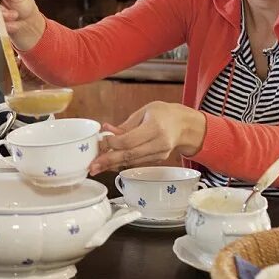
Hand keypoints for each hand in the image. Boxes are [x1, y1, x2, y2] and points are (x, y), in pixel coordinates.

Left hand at [89, 101, 205, 173]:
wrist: (186, 126)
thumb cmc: (165, 114)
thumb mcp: (145, 111)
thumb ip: (126, 124)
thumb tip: (106, 130)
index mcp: (156, 127)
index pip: (130, 140)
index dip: (112, 144)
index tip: (100, 143)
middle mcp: (159, 143)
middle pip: (129, 155)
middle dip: (108, 161)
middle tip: (92, 166)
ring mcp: (159, 154)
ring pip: (132, 161)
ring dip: (112, 165)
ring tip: (96, 167)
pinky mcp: (157, 160)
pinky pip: (136, 162)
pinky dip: (121, 163)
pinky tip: (109, 164)